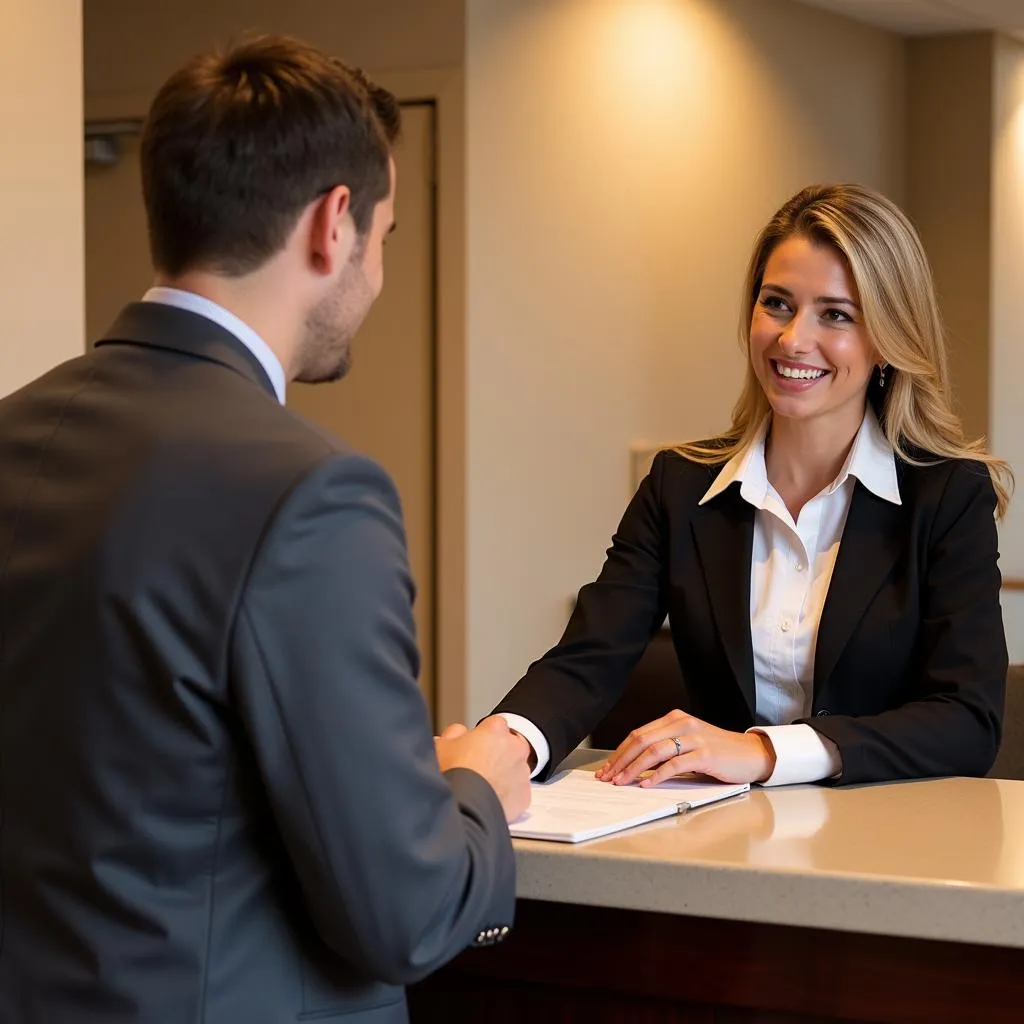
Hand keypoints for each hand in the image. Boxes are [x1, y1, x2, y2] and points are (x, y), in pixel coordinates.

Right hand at [435, 716, 531, 821]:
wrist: (463, 808)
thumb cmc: (452, 776)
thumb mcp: (440, 746)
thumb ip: (453, 733)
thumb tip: (457, 733)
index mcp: (495, 730)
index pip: (494, 724)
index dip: (483, 735)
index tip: (475, 745)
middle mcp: (514, 748)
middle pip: (509, 745)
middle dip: (497, 753)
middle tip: (479, 766)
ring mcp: (522, 772)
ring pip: (516, 769)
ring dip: (504, 774)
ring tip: (483, 786)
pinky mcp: (525, 796)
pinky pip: (518, 793)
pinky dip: (508, 796)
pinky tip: (491, 800)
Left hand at [594, 709, 775, 787]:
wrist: (751, 754)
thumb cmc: (717, 752)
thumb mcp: (687, 743)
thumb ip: (665, 748)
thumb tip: (632, 766)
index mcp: (674, 719)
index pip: (638, 734)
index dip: (620, 752)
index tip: (607, 768)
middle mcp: (682, 724)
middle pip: (642, 740)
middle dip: (621, 760)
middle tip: (608, 777)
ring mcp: (694, 738)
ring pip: (654, 751)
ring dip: (634, 768)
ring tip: (621, 782)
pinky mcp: (705, 754)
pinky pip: (675, 764)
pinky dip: (657, 775)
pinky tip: (646, 784)